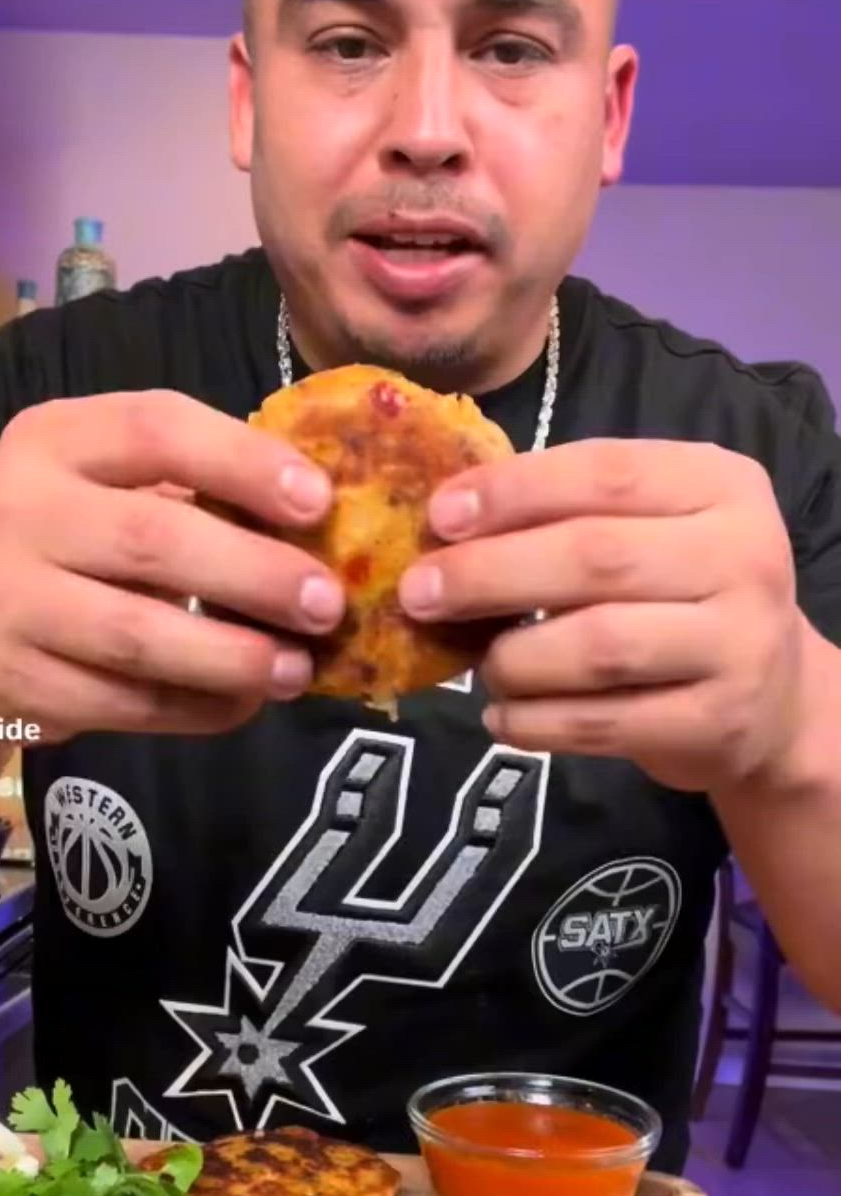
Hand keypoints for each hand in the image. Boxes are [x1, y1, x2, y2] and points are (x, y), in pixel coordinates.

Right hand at [0, 392, 343, 741]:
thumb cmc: (70, 546)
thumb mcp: (111, 489)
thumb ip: (195, 492)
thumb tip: (322, 527)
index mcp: (51, 439)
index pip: (156, 430)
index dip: (244, 463)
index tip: (319, 503)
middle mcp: (14, 509)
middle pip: (151, 539)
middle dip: (255, 574)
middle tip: (326, 603)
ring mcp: (5, 600)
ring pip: (137, 635)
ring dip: (232, 656)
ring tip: (296, 669)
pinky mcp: (14, 682)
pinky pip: (123, 702)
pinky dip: (195, 708)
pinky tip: (242, 703)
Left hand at [398, 439, 804, 791]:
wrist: (776, 700)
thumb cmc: (682, 595)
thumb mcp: (652, 528)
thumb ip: (570, 513)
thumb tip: (445, 519)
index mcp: (719, 486)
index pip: (606, 473)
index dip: (514, 491)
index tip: (440, 515)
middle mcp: (744, 557)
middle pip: (595, 558)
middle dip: (491, 574)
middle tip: (419, 592)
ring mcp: (738, 644)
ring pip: (598, 647)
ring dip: (514, 658)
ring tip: (478, 666)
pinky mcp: (717, 722)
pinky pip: (604, 722)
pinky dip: (536, 722)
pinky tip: (501, 716)